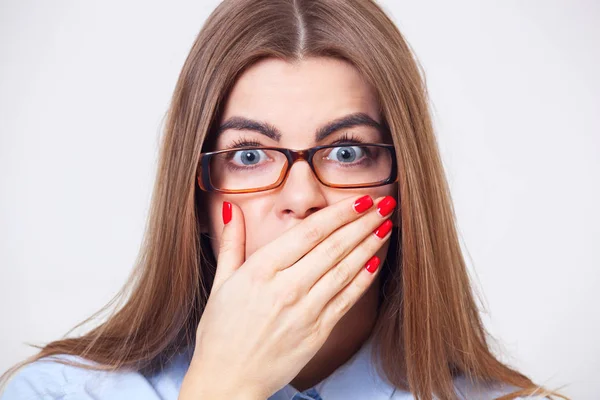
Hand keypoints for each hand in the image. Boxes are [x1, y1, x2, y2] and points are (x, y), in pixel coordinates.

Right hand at [179, 194, 396, 398]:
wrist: (228, 380)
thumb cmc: (220, 332)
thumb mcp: (220, 283)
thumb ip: (231, 243)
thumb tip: (232, 209)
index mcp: (261, 270)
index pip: (309, 232)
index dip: (339, 213)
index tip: (359, 199)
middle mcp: (286, 287)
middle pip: (334, 247)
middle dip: (362, 222)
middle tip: (384, 204)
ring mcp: (305, 311)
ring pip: (345, 270)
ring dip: (369, 245)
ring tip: (386, 225)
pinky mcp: (318, 331)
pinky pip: (347, 299)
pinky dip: (364, 279)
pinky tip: (377, 261)